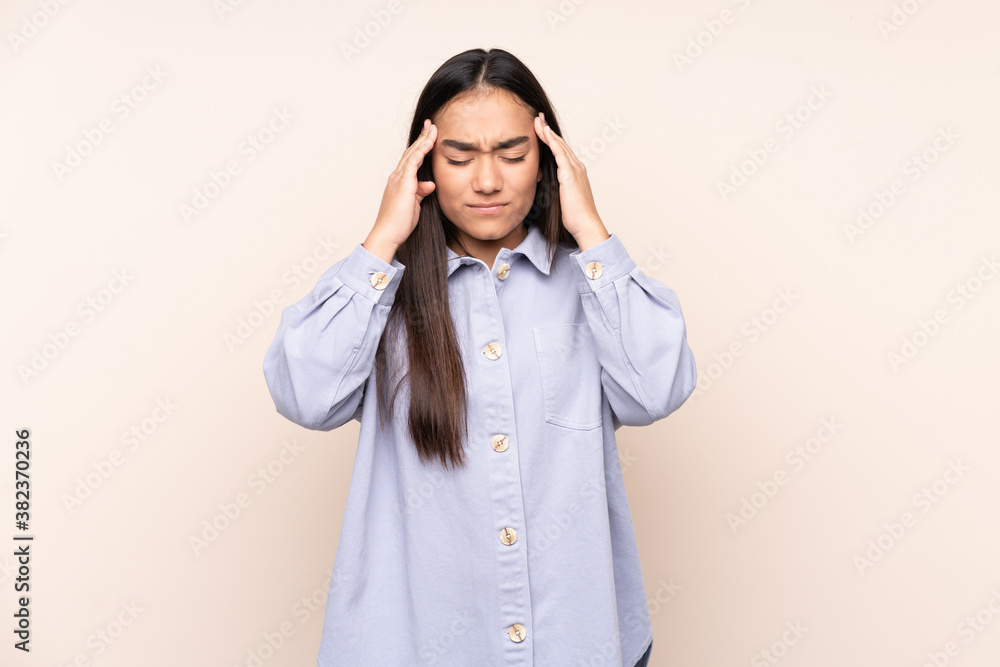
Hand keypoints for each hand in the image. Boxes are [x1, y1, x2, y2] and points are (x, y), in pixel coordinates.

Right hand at [363, 119, 437, 262]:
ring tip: (432, 128)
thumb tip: (430, 184)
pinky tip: (429, 141)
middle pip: (411, 152)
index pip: (411, 160)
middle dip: (421, 137)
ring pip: (412, 153)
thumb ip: (421, 193)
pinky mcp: (403, 182)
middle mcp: (397, 177)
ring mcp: (398, 178)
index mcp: (399, 181)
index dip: (420, 147)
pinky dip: (422, 150)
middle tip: (430, 125)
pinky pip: (413, 161)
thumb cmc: (399, 224)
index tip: (428, 136)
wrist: (388, 234)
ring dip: (423, 139)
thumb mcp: (414, 205)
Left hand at [533, 112, 609, 250]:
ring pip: (560, 145)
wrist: (585, 224)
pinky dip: (552, 141)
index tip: (541, 130)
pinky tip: (544, 132)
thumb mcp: (561, 198)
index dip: (551, 140)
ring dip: (548, 132)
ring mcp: (575, 169)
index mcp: (575, 173)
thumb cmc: (574, 217)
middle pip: (561, 144)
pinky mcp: (570, 174)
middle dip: (548, 131)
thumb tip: (542, 185)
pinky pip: (560, 153)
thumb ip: (554, 188)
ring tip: (537, 121)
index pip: (561, 152)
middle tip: (538, 118)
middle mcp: (577, 167)